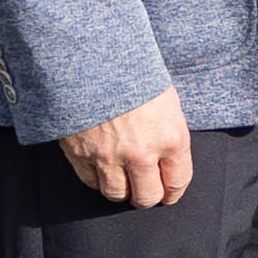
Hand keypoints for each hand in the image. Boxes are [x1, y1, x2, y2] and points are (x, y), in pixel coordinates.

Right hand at [61, 86, 193, 208]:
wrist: (92, 60)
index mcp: (171, 139)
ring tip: (124, 179)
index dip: (173, 192)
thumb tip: (169, 162)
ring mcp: (108, 157)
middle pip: (146, 197)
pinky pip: (91, 182)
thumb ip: (170, 135)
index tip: (169, 193)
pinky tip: (103, 168)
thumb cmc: (135, 75)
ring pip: (116, 194)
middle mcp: (141, 154)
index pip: (177, 182)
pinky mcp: (80, 155)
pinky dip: (98, 179)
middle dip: (148, 196)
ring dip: (122, 190)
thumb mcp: (167, 102)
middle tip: (145, 189)